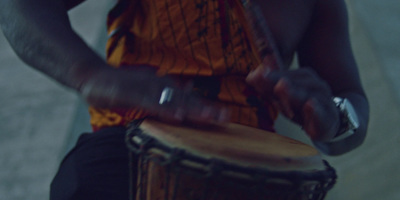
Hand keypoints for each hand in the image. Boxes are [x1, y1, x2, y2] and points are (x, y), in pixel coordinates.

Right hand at [79, 66, 228, 125]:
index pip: (189, 99)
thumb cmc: (124, 86)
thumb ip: (169, 92)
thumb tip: (191, 88)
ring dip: (190, 109)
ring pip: (171, 100)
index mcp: (164, 86)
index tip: (226, 116)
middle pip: (185, 99)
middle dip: (205, 109)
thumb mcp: (149, 89)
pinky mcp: (131, 93)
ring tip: (208, 117)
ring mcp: (145, 88)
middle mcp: (158, 85)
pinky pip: (149, 103)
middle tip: (224, 117)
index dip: (207, 107)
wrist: (94, 77)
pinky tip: (176, 116)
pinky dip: (163, 110)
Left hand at [246, 67, 339, 140]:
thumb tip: (250, 76)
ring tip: (280, 86)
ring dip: (294, 91)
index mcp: (303, 78)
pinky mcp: (328, 117)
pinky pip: (322, 112)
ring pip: (309, 94)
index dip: (268, 75)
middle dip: (278, 79)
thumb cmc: (301, 107)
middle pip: (296, 81)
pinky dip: (315, 109)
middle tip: (263, 77)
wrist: (329, 122)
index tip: (252, 76)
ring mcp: (323, 100)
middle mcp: (314, 85)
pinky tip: (310, 105)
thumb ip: (268, 87)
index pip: (284, 74)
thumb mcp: (283, 98)